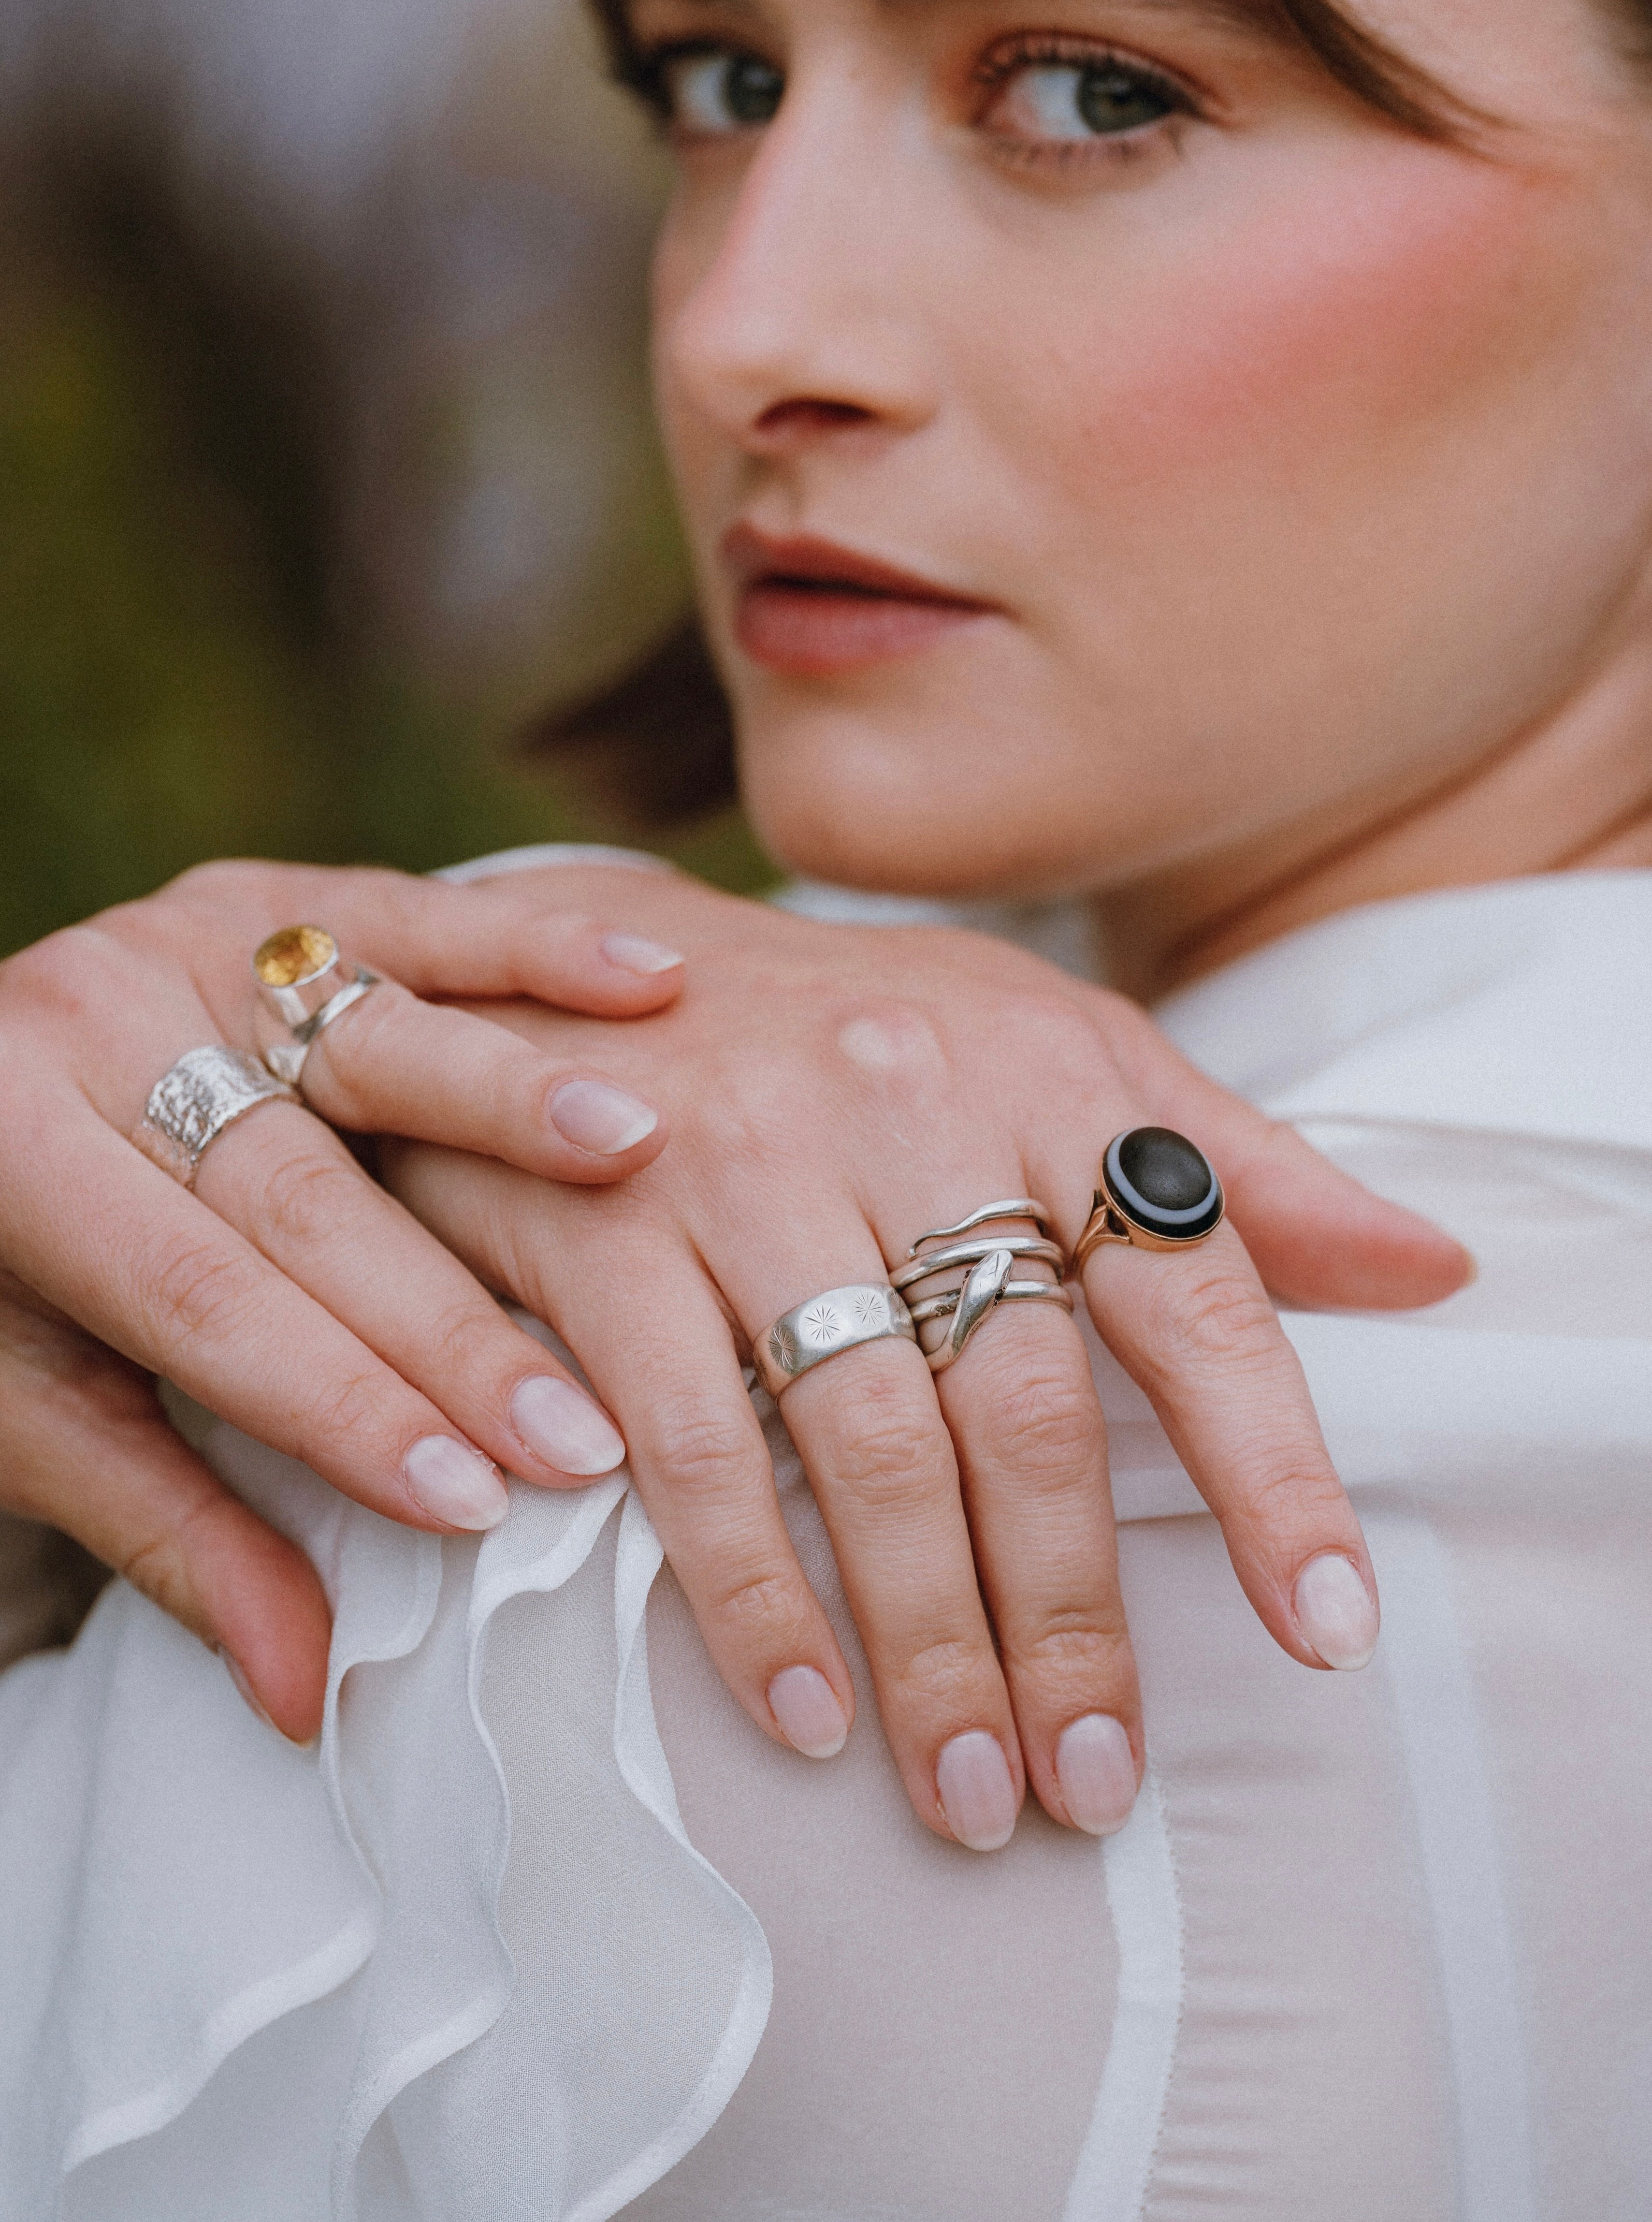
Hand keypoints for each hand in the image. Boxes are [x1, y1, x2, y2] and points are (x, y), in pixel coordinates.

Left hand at [0, 860, 686, 1735]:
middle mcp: (86, 1024)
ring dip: (514, 1093)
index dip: (341, 1404)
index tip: (475, 1501)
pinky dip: (533, 943)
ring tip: (639, 1147)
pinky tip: (647, 977)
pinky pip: (410, 913)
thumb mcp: (37, 1409)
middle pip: (296, 1187)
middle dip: (447, 1319)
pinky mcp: (260, 894)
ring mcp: (179, 940)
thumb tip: (303, 1697)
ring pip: (367, 1029)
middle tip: (585, 1425)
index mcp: (5, 1154)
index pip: (202, 1301)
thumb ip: (175, 1532)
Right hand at [384, 863, 1470, 1848]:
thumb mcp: (1062, 1050)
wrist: (591, 951)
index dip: (1271, 1469)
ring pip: (869, 1441)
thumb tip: (1436, 1269)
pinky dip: (749, 1588)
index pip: (1193, 1292)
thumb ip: (1240, 1171)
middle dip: (1071, 1615)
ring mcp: (750, 1162)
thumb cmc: (870, 1028)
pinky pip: (691, 1437)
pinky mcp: (607, 1221)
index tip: (1332, 1630)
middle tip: (1095, 1782)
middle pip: (1025, 1403)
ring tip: (970, 1790)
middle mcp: (909, 1106)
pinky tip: (802, 1705)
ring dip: (926, 1639)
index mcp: (1049, 1072)